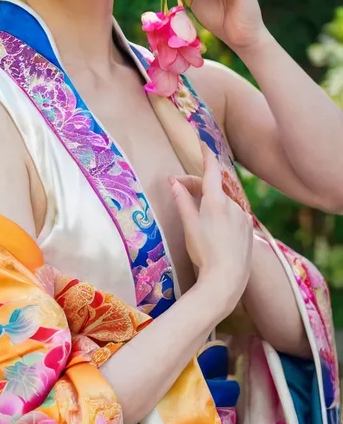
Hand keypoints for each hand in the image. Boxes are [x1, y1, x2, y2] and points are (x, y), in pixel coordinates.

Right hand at [170, 144, 252, 318]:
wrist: (227, 279)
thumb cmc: (204, 252)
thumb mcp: (189, 226)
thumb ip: (182, 202)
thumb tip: (174, 182)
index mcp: (217, 201)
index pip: (212, 170)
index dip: (206, 156)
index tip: (203, 145)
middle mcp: (233, 204)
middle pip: (214, 186)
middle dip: (197, 184)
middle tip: (179, 188)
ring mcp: (243, 217)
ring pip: (224, 201)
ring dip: (209, 200)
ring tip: (195, 212)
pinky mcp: (248, 229)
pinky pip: (233, 214)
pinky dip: (221, 213)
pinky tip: (213, 227)